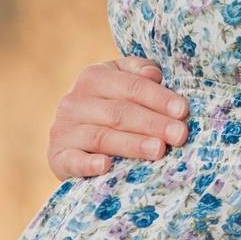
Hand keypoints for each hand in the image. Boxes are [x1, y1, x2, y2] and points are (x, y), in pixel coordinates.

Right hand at [47, 55, 188, 178]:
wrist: (72, 136)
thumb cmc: (110, 104)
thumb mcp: (123, 81)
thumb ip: (139, 73)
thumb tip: (154, 74)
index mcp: (93, 77)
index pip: (131, 86)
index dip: (158, 98)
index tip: (183, 110)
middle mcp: (74, 101)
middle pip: (119, 113)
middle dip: (153, 123)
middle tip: (180, 134)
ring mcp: (63, 129)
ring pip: (102, 137)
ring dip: (132, 144)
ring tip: (159, 150)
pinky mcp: (57, 156)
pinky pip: (72, 160)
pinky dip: (88, 164)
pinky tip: (106, 166)